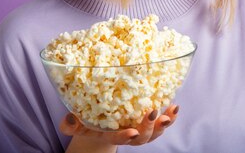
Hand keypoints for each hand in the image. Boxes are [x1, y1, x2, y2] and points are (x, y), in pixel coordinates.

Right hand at [60, 104, 179, 150]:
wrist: (101, 125)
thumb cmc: (88, 122)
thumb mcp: (75, 124)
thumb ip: (70, 124)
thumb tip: (69, 117)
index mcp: (109, 134)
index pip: (117, 138)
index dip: (124, 136)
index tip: (131, 132)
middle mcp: (128, 134)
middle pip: (141, 137)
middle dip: (148, 127)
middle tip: (152, 113)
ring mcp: (140, 129)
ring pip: (154, 132)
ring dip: (164, 123)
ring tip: (171, 112)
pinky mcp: (149, 121)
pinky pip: (162, 122)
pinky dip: (170, 116)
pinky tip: (175, 107)